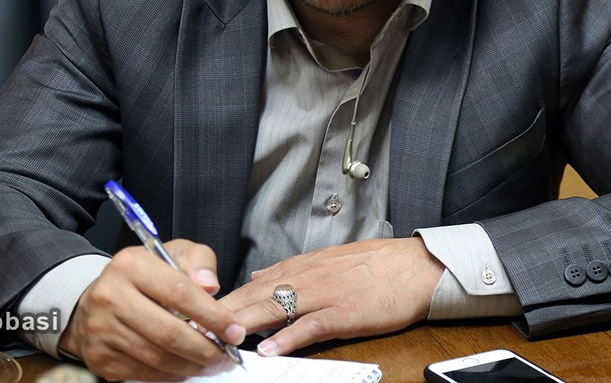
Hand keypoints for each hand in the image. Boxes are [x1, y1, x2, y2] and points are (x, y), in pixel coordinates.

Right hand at [59, 241, 245, 381]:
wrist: (98, 299)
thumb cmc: (143, 277)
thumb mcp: (171, 253)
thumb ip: (197, 261)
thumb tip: (210, 284)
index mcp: (131, 265)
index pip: (179, 292)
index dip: (212, 315)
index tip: (234, 330)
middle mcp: (111, 296)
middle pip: (168, 332)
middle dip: (205, 349)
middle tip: (227, 355)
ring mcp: (102, 330)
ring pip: (158, 358)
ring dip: (192, 365)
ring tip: (213, 362)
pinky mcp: (100, 357)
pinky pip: (145, 373)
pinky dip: (172, 374)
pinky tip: (187, 366)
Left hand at [219, 238, 443, 356]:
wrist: (415, 266)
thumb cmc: (376, 266)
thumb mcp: (327, 260)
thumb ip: (290, 271)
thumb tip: (258, 277)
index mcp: (301, 267)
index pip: (251, 285)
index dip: (223, 302)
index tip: (198, 315)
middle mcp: (306, 278)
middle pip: (255, 296)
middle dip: (223, 314)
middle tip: (195, 329)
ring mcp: (325, 295)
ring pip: (275, 308)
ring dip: (245, 325)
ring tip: (219, 340)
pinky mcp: (345, 312)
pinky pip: (311, 326)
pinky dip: (289, 337)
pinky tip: (271, 349)